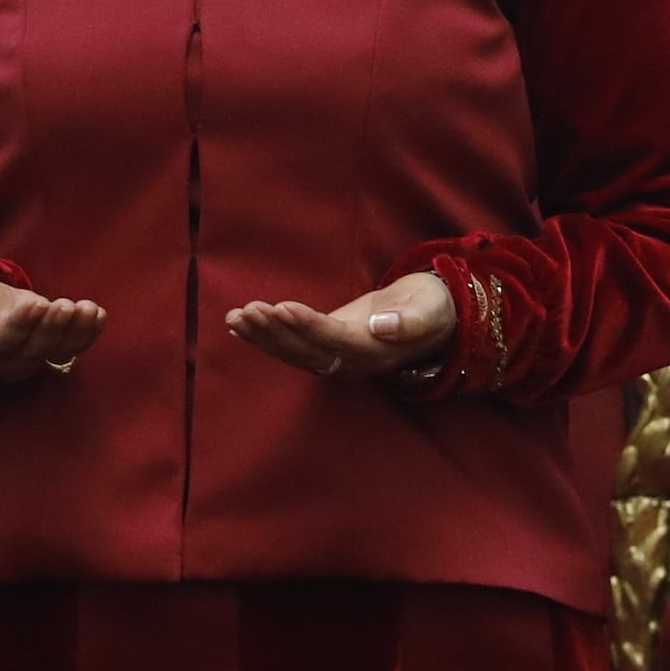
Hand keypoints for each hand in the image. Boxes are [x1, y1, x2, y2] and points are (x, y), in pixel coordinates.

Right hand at [0, 271, 105, 382]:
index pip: (3, 341)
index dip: (21, 324)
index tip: (35, 303)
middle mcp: (7, 362)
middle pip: (34, 349)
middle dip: (52, 327)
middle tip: (64, 305)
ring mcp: (31, 360)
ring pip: (56, 351)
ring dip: (76, 331)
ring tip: (87, 309)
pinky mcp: (49, 351)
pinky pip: (71, 348)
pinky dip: (87, 333)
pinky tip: (98, 314)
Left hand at [225, 271, 452, 380]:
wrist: (433, 318)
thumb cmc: (432, 309)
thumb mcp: (429, 310)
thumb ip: (410, 321)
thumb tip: (381, 327)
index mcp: (375, 353)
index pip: (335, 340)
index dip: (307, 326)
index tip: (282, 307)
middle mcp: (351, 362)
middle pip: (307, 351)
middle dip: (275, 332)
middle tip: (248, 311)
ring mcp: (337, 358)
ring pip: (294, 352)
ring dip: (263, 336)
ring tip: (236, 317)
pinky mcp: (326, 347)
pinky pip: (293, 348)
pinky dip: (265, 337)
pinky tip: (240, 327)